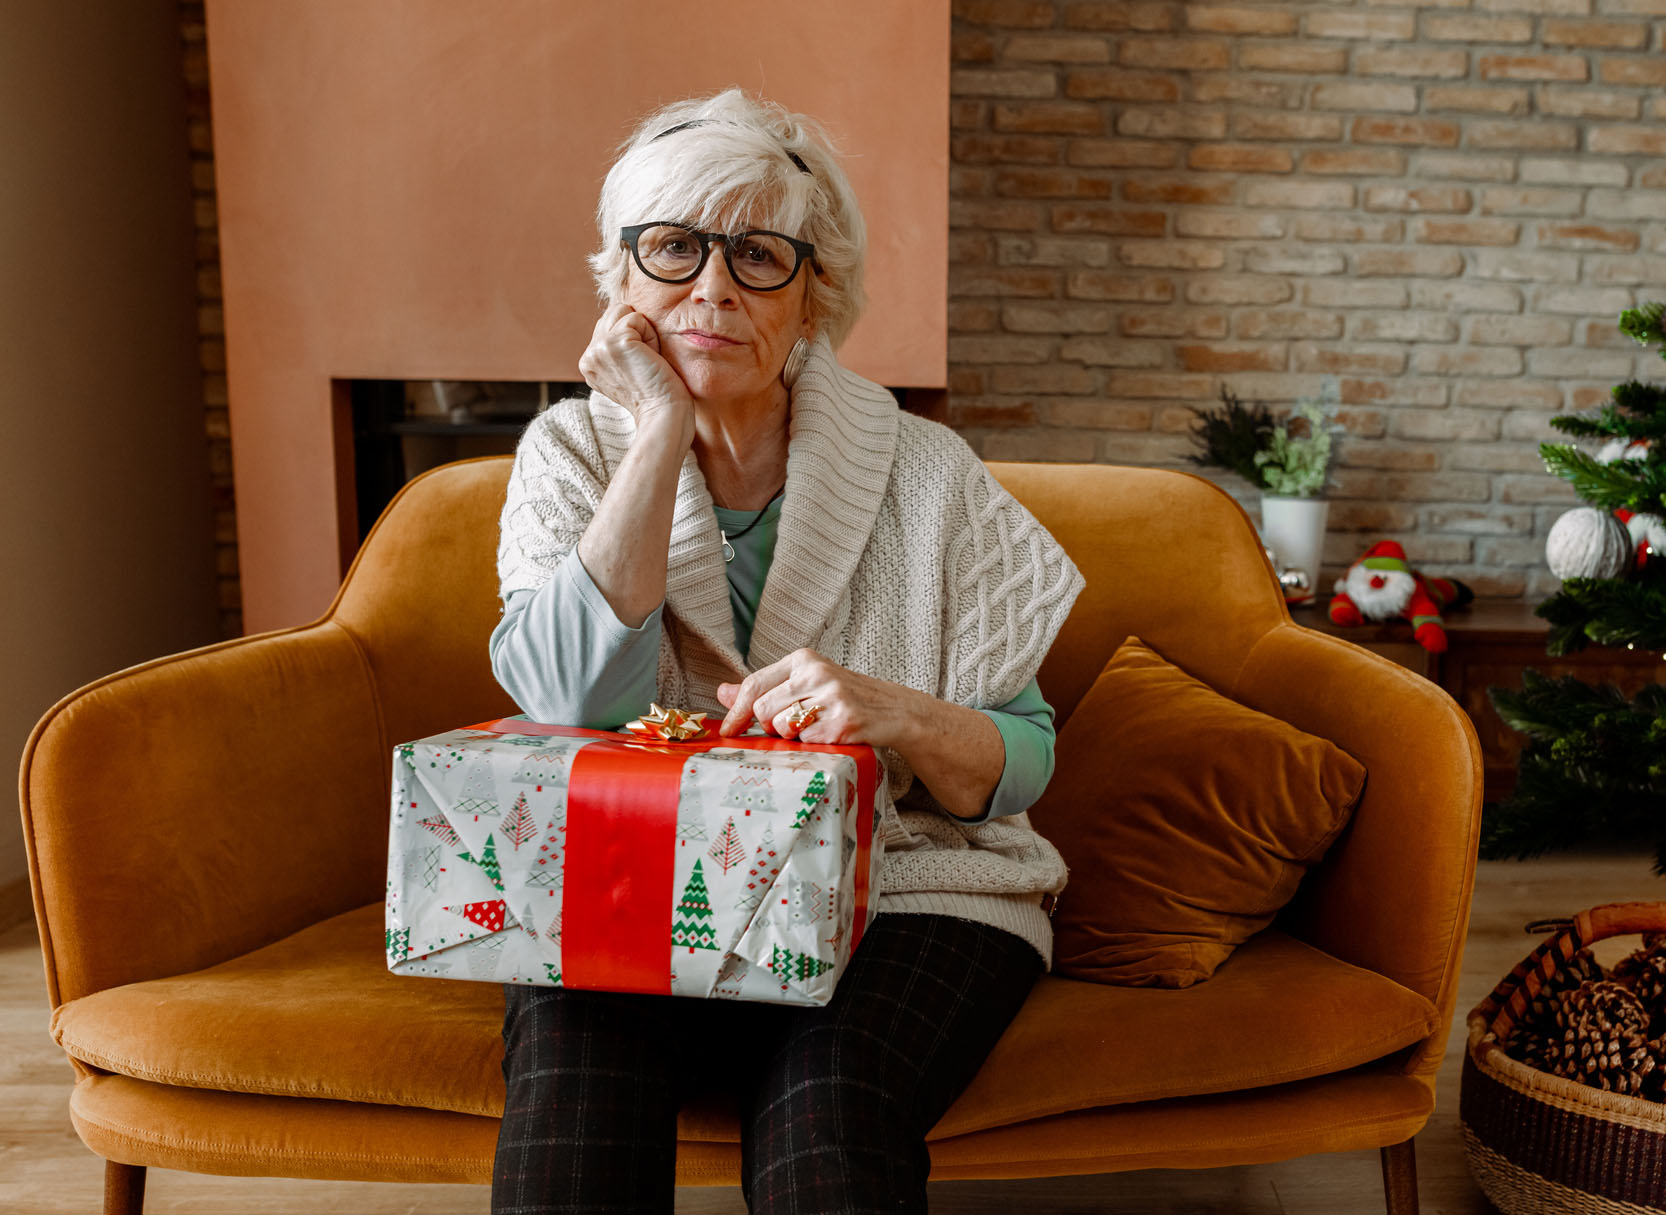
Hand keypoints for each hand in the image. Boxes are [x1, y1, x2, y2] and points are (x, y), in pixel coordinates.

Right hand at [577, 303, 693, 442]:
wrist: (664, 414)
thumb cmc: (656, 393)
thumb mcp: (627, 368)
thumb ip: (617, 346)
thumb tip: (623, 313)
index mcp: (588, 363)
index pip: (609, 323)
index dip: (632, 338)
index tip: (638, 368)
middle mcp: (588, 356)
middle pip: (614, 312)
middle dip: (637, 331)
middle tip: (644, 363)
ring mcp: (598, 349)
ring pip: (623, 311)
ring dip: (644, 332)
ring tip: (646, 360)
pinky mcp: (614, 343)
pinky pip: (637, 318)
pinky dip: (651, 336)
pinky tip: (650, 359)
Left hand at [716, 648, 918, 748]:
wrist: (895, 710)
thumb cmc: (844, 698)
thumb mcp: (805, 684)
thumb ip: (765, 688)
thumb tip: (721, 692)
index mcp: (804, 659)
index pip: (754, 685)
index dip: (736, 712)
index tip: (727, 730)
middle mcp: (817, 673)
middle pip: (762, 711)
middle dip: (771, 726)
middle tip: (794, 725)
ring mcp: (831, 698)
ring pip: (781, 728)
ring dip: (792, 737)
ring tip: (815, 728)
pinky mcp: (843, 723)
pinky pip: (805, 743)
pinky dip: (813, 746)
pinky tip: (830, 735)